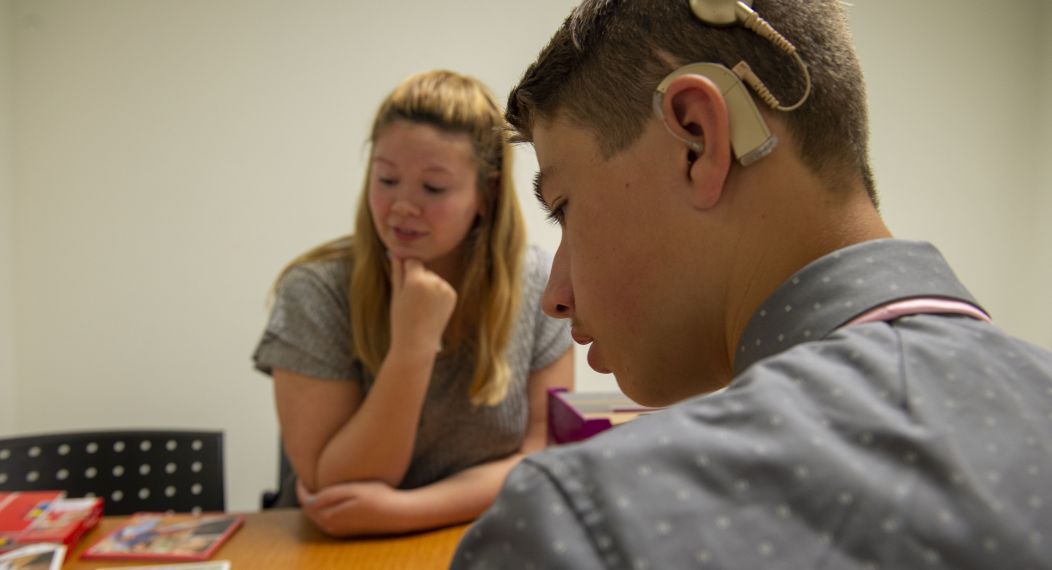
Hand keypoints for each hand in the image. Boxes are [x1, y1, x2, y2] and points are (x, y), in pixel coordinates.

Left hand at [297, 479, 411, 536]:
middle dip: (305, 494)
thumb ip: (329, 495)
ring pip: (316, 515)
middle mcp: (331, 527)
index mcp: (329, 516)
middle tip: (306, 476)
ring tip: (315, 484)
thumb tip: (308, 500)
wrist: (398, 513)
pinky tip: (330, 498)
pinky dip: (322, 508)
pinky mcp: (346, 530)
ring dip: (313, 502)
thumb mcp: (353, 490)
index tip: (302, 473)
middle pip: (309, 510)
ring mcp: (338, 530)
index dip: (301, 486)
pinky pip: (326, 519)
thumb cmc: (378, 497)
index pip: (305, 501)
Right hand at [388, 256, 456, 354]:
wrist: (417, 343)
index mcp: (417, 281)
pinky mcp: (452, 294)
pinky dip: (436, 294)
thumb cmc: (401, 320)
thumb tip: (394, 252)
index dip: (406, 273)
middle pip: (424, 270)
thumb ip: (397, 271)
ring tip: (421, 307)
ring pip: (433, 278)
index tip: (403, 288)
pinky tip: (430, 309)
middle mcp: (434, 282)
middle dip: (417, 280)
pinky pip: (441, 286)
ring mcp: (445, 288)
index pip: (413, 262)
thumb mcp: (396, 294)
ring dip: (427, 287)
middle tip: (411, 303)